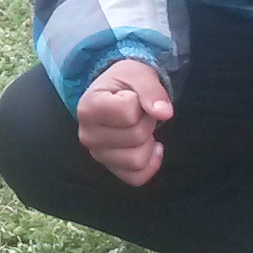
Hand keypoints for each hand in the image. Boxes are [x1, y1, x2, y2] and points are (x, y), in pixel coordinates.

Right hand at [76, 60, 172, 185]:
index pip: (128, 113)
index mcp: (88, 108)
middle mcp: (87, 135)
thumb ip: (151, 90)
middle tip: (140, 111)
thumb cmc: (125, 82)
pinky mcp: (110, 168)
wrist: (116, 92)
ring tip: (139, 126)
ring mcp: (98, 155)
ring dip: (148, 142)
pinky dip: (151, 164)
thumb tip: (165, 113)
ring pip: (137, 160)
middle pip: (136, 137)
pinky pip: (137, 178)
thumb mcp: (138, 74)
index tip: (131, 96)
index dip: (139, 102)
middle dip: (147, 121)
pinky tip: (152, 147)